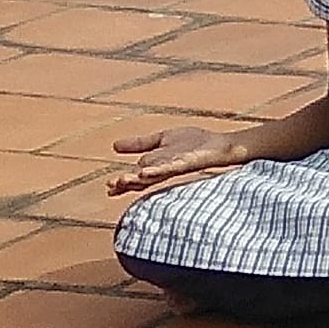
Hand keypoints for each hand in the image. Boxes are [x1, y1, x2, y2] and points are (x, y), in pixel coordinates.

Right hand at [106, 124, 245, 196]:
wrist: (219, 143)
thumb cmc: (194, 144)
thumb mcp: (161, 140)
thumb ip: (140, 144)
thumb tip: (114, 146)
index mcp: (156, 165)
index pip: (136, 176)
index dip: (123, 182)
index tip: (108, 188)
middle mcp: (164, 169)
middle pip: (142, 178)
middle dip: (127, 182)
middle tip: (111, 186)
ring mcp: (175, 167)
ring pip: (153, 175)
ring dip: (138, 178)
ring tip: (123, 181)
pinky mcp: (187, 162)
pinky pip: (170, 167)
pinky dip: (158, 169)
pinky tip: (146, 171)